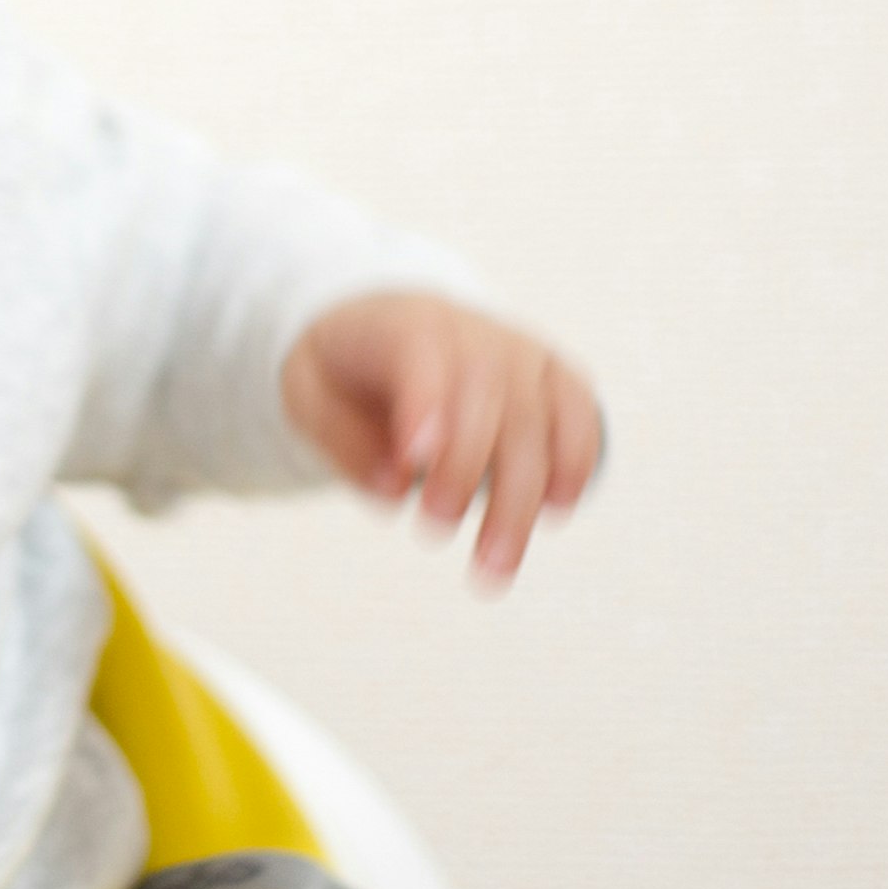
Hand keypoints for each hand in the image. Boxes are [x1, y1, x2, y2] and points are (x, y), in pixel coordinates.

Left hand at [280, 291, 603, 589]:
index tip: (415, 462)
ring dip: (523, 495)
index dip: (427, 405)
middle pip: (486, 393)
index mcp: (401, 324)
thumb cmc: (344, 373)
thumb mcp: (309, 395)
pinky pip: (578, 411)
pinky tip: (556, 511)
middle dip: (467, 469)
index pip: (422, 352)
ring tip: (495, 564)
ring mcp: (519, 350)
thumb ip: (343, 440)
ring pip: (536, 415)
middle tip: (435, 531)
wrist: (385, 327)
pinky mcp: (553, 375)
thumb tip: (393, 488)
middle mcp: (470, 330)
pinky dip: (575, 460)